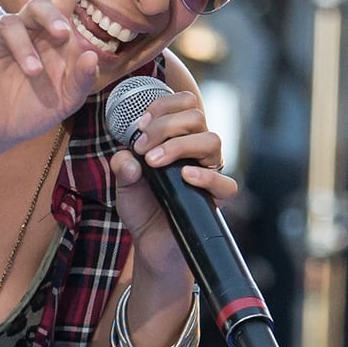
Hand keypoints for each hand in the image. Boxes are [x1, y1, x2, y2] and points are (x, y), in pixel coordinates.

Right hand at [0, 0, 102, 155]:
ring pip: (10, 22)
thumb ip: (83, 78)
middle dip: (52, 17)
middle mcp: (27, 26)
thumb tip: (92, 54)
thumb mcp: (67, 99)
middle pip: (40, 3)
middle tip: (62, 36)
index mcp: (54, 32)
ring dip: (23, 46)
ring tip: (33, 72)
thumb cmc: (35, 108)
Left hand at [110, 88, 236, 278]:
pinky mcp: (216, 198)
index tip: (138, 125)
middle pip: (196, 116)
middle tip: (142, 147)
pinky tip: (185, 176)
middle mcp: (197, 150)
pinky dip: (206, 177)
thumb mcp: (123, 182)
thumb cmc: (142, 206)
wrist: (150, 242)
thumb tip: (129, 158)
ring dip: (180, 145)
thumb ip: (122, 166)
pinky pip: (225, 182)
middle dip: (164, 126)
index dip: (162, 106)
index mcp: (179, 137)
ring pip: (212, 139)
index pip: (184, 104)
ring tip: (154, 162)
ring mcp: (209, 172)